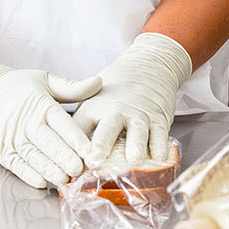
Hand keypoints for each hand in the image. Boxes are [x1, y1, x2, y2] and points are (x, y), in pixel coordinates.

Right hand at [0, 59, 101, 188]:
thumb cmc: (18, 86)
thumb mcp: (45, 79)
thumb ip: (72, 87)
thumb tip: (99, 83)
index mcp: (41, 104)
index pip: (61, 123)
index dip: (76, 138)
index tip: (90, 150)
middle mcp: (27, 122)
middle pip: (49, 143)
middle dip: (65, 158)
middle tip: (80, 170)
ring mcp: (13, 138)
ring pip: (35, 157)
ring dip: (50, 170)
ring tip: (66, 179)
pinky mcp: (2, 150)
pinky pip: (17, 165)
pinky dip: (30, 175)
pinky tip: (43, 182)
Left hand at [73, 32, 192, 165]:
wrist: (148, 66)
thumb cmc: (114, 92)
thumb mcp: (91, 102)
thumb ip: (81, 128)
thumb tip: (67, 160)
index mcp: (94, 108)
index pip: (80, 127)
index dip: (74, 145)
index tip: (69, 161)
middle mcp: (116, 112)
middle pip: (107, 129)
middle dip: (100, 145)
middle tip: (94, 160)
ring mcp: (139, 116)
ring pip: (138, 132)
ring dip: (135, 146)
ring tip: (134, 159)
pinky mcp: (159, 119)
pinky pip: (161, 135)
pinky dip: (161, 147)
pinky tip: (160, 158)